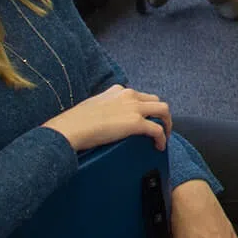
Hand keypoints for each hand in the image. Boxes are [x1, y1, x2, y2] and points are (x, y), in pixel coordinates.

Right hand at [44, 84, 170, 150]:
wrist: (70, 128)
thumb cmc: (75, 122)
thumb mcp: (92, 106)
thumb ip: (102, 108)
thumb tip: (102, 118)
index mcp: (117, 91)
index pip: (139, 95)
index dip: (146, 108)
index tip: (145, 119)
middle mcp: (128, 95)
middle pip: (156, 101)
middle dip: (160, 114)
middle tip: (159, 128)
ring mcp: (133, 108)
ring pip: (163, 110)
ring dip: (167, 123)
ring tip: (164, 137)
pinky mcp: (135, 123)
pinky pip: (158, 129)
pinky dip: (162, 138)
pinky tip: (159, 146)